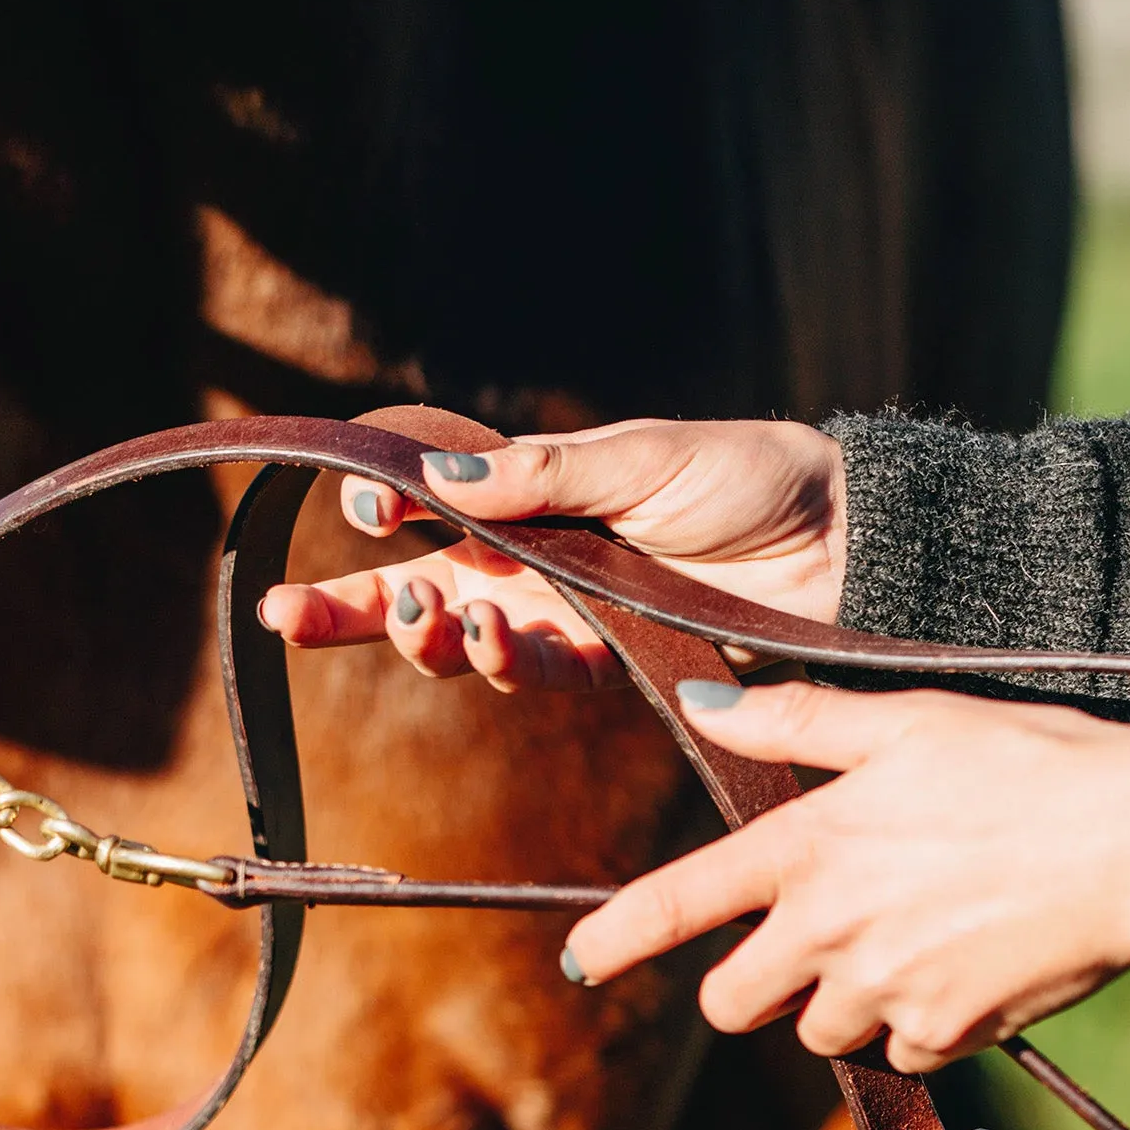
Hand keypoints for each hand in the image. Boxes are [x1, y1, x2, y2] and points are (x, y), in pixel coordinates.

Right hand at [254, 416, 845, 690]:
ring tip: (420, 612)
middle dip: (342, 606)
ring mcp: (566, 614)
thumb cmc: (752, 479)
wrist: (845, 546)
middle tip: (283, 614)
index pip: (429, 503)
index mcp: (535, 493)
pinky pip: (527, 672)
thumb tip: (439, 481)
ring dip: (420, 633)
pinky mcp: (606, 665)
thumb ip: (543, 472)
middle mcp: (536, 557)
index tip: (358, 506)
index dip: (378, 508)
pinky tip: (482, 633)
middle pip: (415, 586)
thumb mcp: (644, 456)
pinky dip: (494, 659)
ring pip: (458, 639)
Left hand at [564, 680, 1129, 1072]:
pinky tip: (962, 963)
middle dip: (750, 987)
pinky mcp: (948, 1036)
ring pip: (821, 1031)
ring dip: (841, 1002)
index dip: (615, 938)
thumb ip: (792, 723)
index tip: (578, 963)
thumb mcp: (904, 721)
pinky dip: (915, 1024)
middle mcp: (831, 932)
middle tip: (798, 947)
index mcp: (809, 849)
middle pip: (735, 1004)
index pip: (678, 904)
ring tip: (910, 937)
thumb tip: (700, 706)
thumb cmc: (1026, 762)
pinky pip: (899, 1051)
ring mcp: (888, 994)